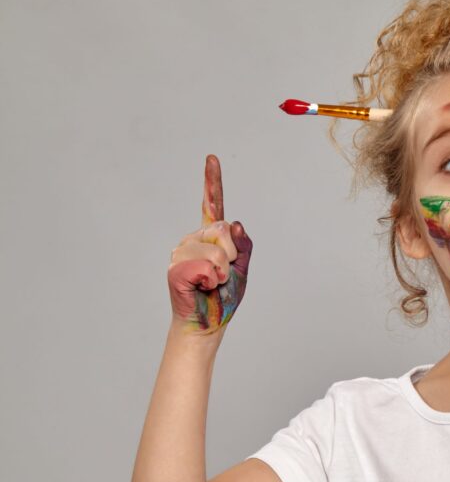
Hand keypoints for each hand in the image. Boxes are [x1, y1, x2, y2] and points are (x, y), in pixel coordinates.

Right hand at [167, 154, 252, 333]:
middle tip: (222, 276)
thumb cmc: (224, 297)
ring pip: (216, 251)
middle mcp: (193, 239)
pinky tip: (202, 287)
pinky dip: (210, 280)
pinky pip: (205, 266)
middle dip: (231, 257)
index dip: (211, 181)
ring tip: (211, 283)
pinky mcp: (175, 268)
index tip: (211, 158)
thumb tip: (234, 224)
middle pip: (222, 231)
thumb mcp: (242, 268)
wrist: (210, 323)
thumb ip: (243, 245)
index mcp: (210, 237)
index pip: (212, 204)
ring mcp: (181, 252)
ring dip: (221, 272)